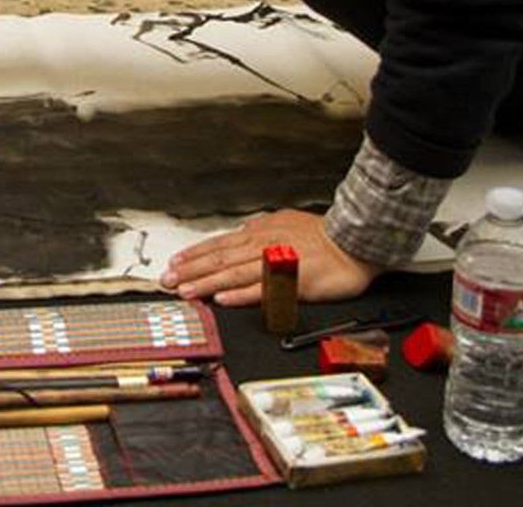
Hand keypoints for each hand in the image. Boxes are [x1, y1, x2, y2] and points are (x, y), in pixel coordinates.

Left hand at [160, 210, 380, 305]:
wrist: (354, 243)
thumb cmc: (323, 235)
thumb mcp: (286, 222)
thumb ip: (262, 228)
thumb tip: (242, 229)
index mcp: (261, 232)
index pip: (219, 244)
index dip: (194, 255)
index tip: (174, 264)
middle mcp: (264, 245)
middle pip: (220, 259)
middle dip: (191, 271)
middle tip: (168, 281)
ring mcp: (276, 263)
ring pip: (234, 273)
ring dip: (206, 282)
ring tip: (186, 291)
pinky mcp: (292, 281)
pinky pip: (262, 290)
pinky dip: (240, 294)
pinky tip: (222, 299)